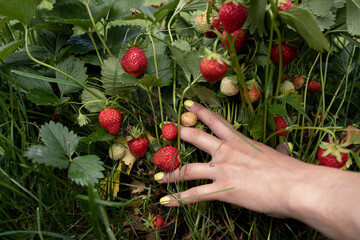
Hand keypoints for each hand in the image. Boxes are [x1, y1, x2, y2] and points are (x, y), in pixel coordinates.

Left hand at [155, 100, 305, 216]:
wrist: (295, 186)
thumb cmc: (290, 170)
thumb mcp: (279, 155)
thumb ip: (275, 151)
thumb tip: (282, 150)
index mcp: (239, 141)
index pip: (215, 121)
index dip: (199, 112)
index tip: (187, 105)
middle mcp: (226, 152)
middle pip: (196, 138)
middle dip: (181, 134)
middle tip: (169, 131)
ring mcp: (221, 170)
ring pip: (188, 169)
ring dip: (171, 173)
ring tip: (159, 176)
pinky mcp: (222, 190)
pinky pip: (195, 195)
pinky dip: (179, 199)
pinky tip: (166, 201)